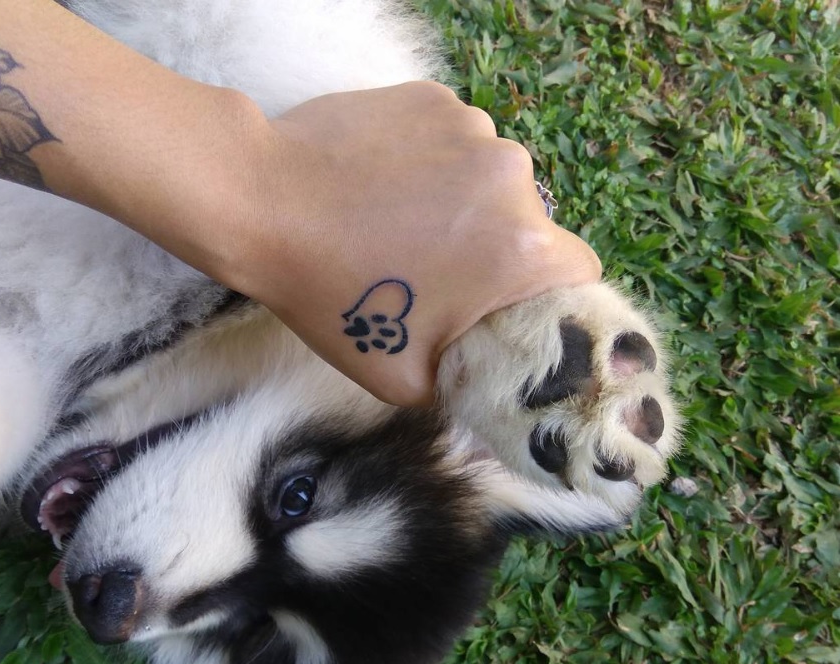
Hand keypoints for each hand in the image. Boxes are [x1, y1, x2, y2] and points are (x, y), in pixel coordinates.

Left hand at [222, 82, 601, 405]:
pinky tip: (385, 184)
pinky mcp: (432, 97)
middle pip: (530, 226)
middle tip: (436, 275)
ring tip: (400, 225)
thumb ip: (466, 385)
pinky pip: (454, 142)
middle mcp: (512, 176)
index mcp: (521, 248)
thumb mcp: (404, 379)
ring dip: (463, 206)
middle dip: (496, 254)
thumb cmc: (332, 298)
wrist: (262, 205)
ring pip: (490, 182)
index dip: (552, 298)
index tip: (513, 308)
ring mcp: (471, 126)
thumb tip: (486, 388)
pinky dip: (433, 165)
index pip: (578, 274)